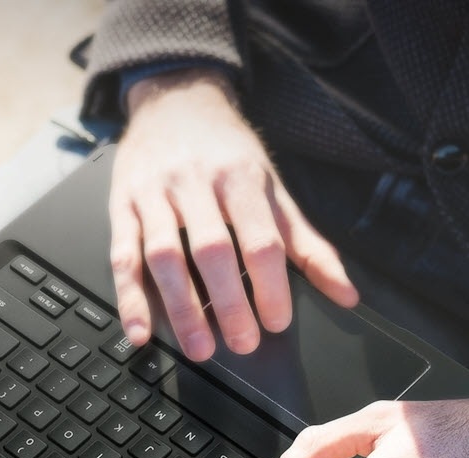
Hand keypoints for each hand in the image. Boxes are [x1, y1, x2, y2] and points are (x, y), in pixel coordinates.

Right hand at [110, 67, 357, 360]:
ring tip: (199, 348)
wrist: (174, 99)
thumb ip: (306, 244)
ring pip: (164, 255)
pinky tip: (140, 331)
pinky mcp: (122, 205)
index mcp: (241, 178)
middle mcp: (196, 183)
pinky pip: (122, 255)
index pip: (260, 239)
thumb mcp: (273, 188)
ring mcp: (155, 193)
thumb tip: (345, 293)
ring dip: (180, 307)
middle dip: (228, 303)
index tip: (276, 322)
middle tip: (242, 344)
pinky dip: (130, 297)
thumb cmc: (227, 152)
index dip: (270, 286)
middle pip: (212, 250)